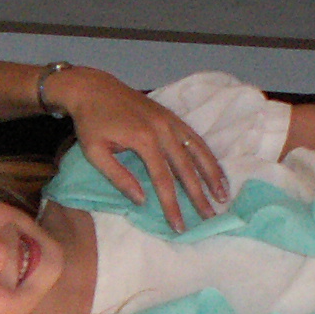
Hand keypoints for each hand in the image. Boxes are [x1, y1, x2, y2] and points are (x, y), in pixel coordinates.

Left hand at [49, 66, 228, 228]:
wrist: (93, 88)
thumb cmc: (91, 122)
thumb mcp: (94, 152)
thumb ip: (118, 177)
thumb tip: (142, 200)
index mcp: (143, 140)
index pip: (163, 180)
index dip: (172, 205)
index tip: (179, 225)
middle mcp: (162, 130)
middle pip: (186, 168)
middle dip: (199, 195)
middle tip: (210, 217)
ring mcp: (170, 121)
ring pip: (198, 151)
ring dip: (212, 174)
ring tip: (223, 195)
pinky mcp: (172, 116)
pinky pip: (195, 138)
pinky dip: (208, 155)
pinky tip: (215, 170)